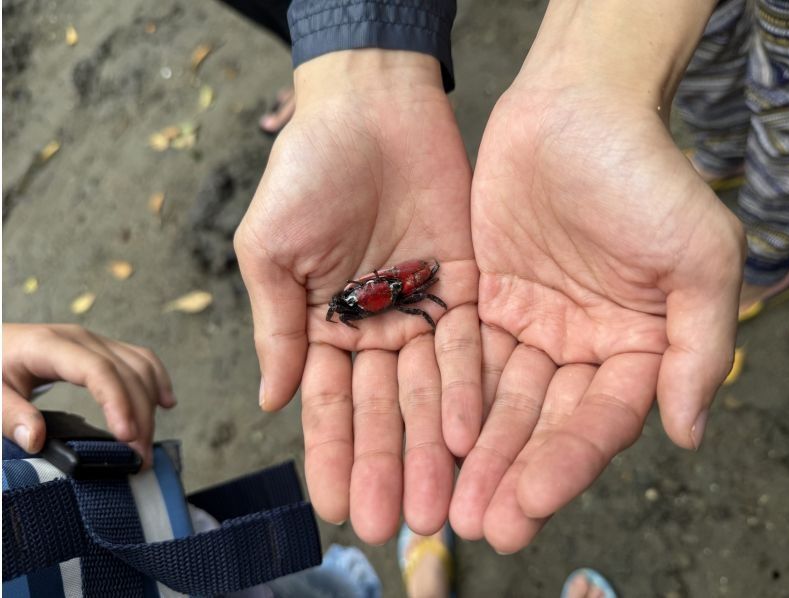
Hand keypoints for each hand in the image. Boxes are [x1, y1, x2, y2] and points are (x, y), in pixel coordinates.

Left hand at [2, 323, 174, 465]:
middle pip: (126, 372)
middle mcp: (79, 339)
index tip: (127, 436)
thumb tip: (35, 439)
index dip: (118, 402)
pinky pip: (140, 359)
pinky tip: (165, 402)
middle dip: (140, 415)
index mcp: (48, 345)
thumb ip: (9, 415)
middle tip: (139, 456)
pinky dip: (156, 380)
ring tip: (147, 442)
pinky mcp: (102, 349)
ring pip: (139, 366)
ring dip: (150, 404)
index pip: (98, 370)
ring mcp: (94, 341)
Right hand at [234, 51, 478, 542]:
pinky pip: (468, 344)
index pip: (326, 405)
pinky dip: (465, 388)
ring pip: (427, 391)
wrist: (369, 105)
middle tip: (394, 525)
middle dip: (386, 467)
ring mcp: (421, 310)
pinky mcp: (466, 285)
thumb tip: (271, 402)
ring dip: (430, 447)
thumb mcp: (271, 250)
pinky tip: (465, 436)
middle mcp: (374, 327)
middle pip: (381, 410)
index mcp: (322, 325)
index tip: (336, 508)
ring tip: (436, 504)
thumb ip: (276, 327)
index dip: (330, 456)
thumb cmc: (306, 171)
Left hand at [450, 4, 742, 550]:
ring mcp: (530, 327)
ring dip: (472, 453)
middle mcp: (581, 347)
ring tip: (443, 505)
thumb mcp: (697, 255)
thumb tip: (689, 432)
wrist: (573, 108)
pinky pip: (462, 358)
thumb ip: (698, 346)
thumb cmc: (643, 174)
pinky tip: (422, 439)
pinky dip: (444, 398)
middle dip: (510, 473)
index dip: (565, 465)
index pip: (599, 421)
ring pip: (498, 401)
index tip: (525, 505)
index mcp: (637, 347)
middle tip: (477, 526)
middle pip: (543, 423)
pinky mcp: (484, 302)